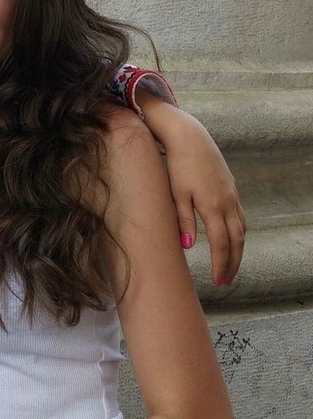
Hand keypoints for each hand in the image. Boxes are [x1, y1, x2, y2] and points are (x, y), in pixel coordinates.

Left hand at [137, 98, 246, 284]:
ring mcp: (232, 195)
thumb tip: (188, 246)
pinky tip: (232, 238)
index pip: (221, 244)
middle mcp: (227, 203)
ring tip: (229, 265)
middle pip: (236, 241)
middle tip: (225, 281)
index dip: (220, 264)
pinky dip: (238, 232)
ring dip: (238, 250)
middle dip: (232, 263)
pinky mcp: (231, 188)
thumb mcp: (176, 193)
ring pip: (241, 229)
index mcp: (213, 206)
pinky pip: (240, 216)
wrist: (189, 137)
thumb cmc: (177, 164)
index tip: (216, 281)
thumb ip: (183, 220)